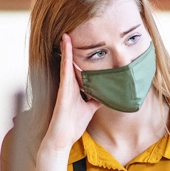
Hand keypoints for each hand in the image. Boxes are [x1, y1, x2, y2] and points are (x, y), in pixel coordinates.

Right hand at [36, 34, 101, 170]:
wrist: (62, 139)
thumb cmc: (72, 125)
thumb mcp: (90, 109)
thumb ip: (96, 99)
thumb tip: (107, 93)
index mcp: (74, 88)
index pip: (76, 67)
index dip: (77, 55)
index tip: (81, 42)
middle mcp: (68, 85)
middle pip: (70, 62)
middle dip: (70, 48)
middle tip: (72, 31)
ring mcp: (64, 87)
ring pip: (66, 63)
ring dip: (66, 48)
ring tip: (67, 33)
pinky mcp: (63, 90)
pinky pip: (65, 70)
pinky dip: (65, 57)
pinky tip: (65, 46)